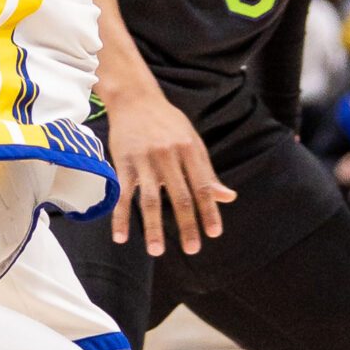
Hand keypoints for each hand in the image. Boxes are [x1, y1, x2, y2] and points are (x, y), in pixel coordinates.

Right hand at [104, 84, 233, 256]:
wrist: (134, 98)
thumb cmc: (167, 122)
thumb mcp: (192, 141)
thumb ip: (207, 172)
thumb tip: (228, 197)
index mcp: (189, 150)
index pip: (203, 186)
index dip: (209, 211)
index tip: (213, 233)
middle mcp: (169, 155)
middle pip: (180, 196)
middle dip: (187, 225)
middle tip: (192, 249)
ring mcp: (144, 160)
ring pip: (150, 199)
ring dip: (153, 227)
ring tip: (156, 251)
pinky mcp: (123, 162)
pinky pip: (122, 194)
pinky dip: (120, 217)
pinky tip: (121, 237)